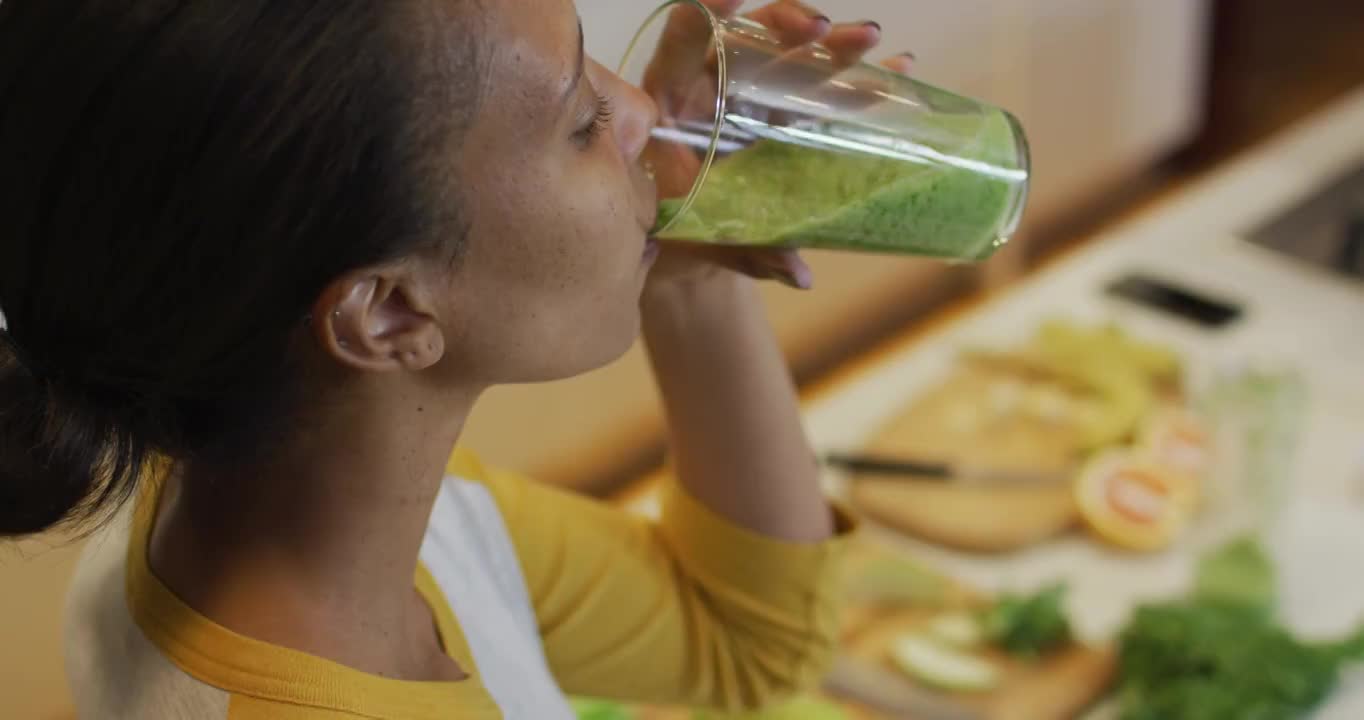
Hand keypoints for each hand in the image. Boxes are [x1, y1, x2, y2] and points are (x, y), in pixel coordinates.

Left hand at [639, 0, 916, 294]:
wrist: (690, 245)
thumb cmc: (677, 234)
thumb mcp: (705, 239)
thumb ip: (747, 249)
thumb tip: (800, 272)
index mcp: (671, 101)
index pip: (682, 41)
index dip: (704, 14)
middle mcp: (710, 86)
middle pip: (749, 38)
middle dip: (790, 25)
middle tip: (823, 30)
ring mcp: (751, 94)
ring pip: (792, 54)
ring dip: (833, 44)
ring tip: (870, 40)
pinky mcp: (784, 110)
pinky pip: (821, 86)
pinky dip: (860, 77)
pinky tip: (901, 68)